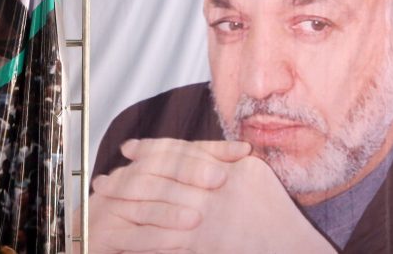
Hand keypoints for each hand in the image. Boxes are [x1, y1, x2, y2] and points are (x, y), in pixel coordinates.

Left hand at [90, 138, 335, 253]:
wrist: (290, 246)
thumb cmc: (276, 210)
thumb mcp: (254, 172)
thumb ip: (225, 156)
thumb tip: (201, 149)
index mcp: (220, 169)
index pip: (177, 153)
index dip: (151, 149)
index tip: (129, 149)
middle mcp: (208, 192)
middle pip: (158, 179)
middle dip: (128, 178)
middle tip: (103, 180)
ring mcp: (202, 220)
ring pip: (154, 209)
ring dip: (125, 206)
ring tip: (102, 205)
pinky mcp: (200, 246)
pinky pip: (162, 242)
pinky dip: (138, 239)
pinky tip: (119, 238)